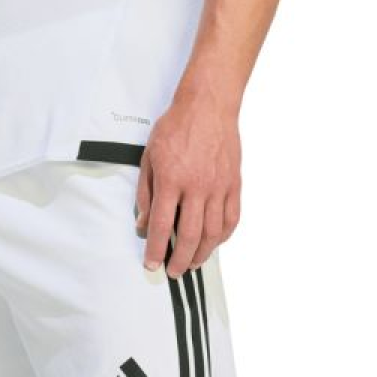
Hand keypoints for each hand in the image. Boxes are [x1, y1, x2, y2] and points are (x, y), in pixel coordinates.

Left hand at [136, 89, 241, 278]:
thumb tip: (144, 225)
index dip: (156, 250)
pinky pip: (231, 219)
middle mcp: (197, 186)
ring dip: (202, 254)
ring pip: (213, 232)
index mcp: (172, 180)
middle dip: (180, 260)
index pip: (163, 225)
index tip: (152, 264)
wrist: (208, 105)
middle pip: (190, 236)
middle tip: (174, 271)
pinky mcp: (233, 184)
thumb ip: (146, 194)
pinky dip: (222, 236)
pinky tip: (213, 243)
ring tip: (193, 263)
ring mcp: (218, 187)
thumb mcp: (150, 158)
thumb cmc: (177, 128)